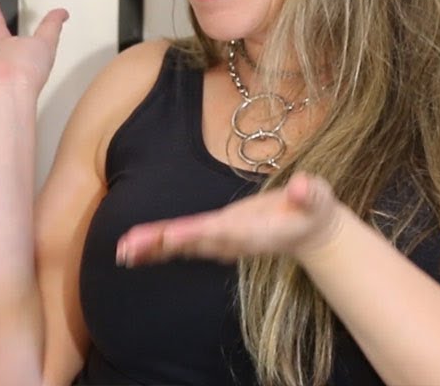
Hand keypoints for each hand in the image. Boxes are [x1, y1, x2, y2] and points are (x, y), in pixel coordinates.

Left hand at [116, 172, 344, 266]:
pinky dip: (156, 248)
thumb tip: (304, 187)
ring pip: (182, 247)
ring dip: (151, 250)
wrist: (309, 232)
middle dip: (161, 245)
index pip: (220, 232)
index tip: (171, 235)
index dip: (196, 233)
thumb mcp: (318, 198)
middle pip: (192, 243)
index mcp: (252, 231)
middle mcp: (232, 242)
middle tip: (129, 249)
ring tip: (122, 252)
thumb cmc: (312, 210)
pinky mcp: (214, 239)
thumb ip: (310, 194)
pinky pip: (180, 245)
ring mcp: (221, 243)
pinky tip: (131, 252)